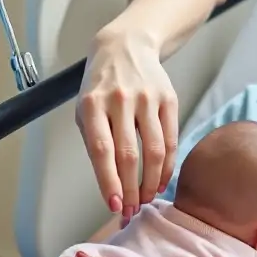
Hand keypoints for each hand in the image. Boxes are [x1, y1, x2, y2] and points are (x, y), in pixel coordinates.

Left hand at [76, 27, 178, 217]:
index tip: (115, 205)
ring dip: (152, 182)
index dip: (108, 181)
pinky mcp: (168, 98)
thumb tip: (110, 185)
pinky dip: (168, 165)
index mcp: (93, 103)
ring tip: (147, 198)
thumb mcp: (85, 108)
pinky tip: (162, 179)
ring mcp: (147, 97)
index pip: (101, 150)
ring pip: (154, 150)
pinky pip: (171, 139)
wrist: (126, 46)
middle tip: (131, 210)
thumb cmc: (101, 85)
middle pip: (129, 155)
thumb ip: (95, 141)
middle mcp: (120, 99)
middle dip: (131, 189)